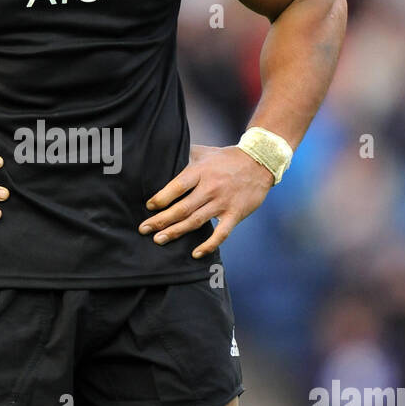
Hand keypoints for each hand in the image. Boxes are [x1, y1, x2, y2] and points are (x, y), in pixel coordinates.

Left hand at [138, 142, 273, 258]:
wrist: (260, 161)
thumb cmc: (227, 157)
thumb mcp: (204, 151)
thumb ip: (184, 155)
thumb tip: (161, 157)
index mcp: (201, 171)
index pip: (177, 186)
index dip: (161, 198)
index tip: (149, 207)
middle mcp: (211, 187)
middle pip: (182, 207)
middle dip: (161, 220)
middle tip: (144, 229)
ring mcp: (223, 202)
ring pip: (196, 221)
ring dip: (176, 232)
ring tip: (158, 239)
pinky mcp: (235, 214)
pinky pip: (221, 233)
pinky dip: (209, 245)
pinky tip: (195, 254)